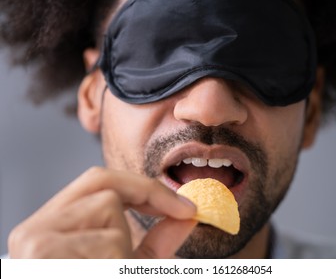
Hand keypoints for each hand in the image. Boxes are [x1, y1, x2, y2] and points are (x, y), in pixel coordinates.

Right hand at [8, 167, 196, 257]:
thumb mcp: (129, 267)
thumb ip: (156, 240)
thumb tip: (187, 215)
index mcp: (51, 224)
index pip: (99, 181)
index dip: (146, 187)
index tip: (184, 207)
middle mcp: (34, 229)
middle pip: (105, 189)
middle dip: (143, 204)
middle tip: (171, 221)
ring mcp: (36, 245)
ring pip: (111, 221)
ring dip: (125, 252)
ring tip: (108, 269)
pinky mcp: (45, 259)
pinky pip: (109, 249)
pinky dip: (118, 265)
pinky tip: (100, 271)